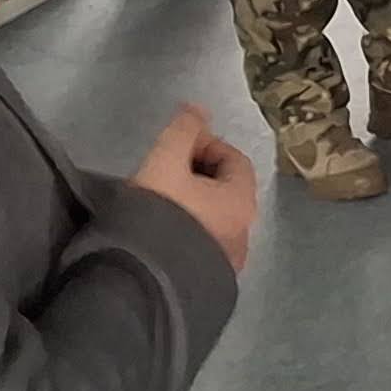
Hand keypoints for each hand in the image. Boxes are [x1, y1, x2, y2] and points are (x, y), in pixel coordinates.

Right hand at [130, 103, 257, 276]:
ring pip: (214, 220)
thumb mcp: (166, 161)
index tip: (175, 145)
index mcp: (242, 201)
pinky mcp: (208, 282)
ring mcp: (227, 262)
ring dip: (192, 205)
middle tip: (165, 171)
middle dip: (198, 174)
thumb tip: (197, 108)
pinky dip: (187, 232)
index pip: (233, 159)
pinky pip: (202, 246)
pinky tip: (161, 234)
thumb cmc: (161, 214)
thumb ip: (183, 130)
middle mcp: (244, 232)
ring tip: (159, 203)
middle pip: (226, 190)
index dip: (206, 145)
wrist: (146, 282)